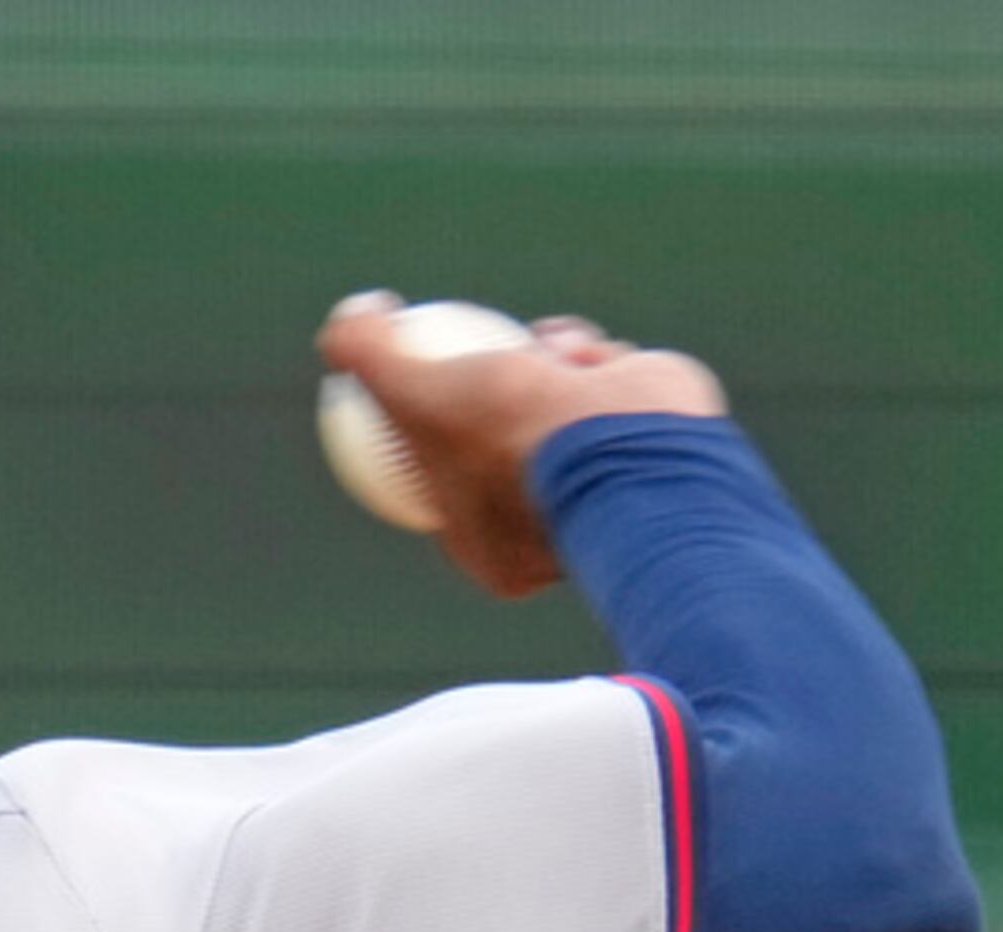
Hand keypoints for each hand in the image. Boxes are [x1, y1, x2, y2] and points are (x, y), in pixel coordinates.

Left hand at [315, 294, 728, 599]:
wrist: (625, 447)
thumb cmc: (509, 437)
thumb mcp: (414, 393)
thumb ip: (368, 355)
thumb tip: (351, 314)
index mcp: (493, 547)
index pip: (439, 475)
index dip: (417, 418)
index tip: (406, 366)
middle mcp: (548, 521)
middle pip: (501, 433)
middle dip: (487, 379)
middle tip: (466, 340)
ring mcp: (602, 485)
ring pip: (560, 402)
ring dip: (545, 358)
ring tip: (538, 343)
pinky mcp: (651, 440)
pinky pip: (606, 385)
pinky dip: (591, 355)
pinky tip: (574, 345)